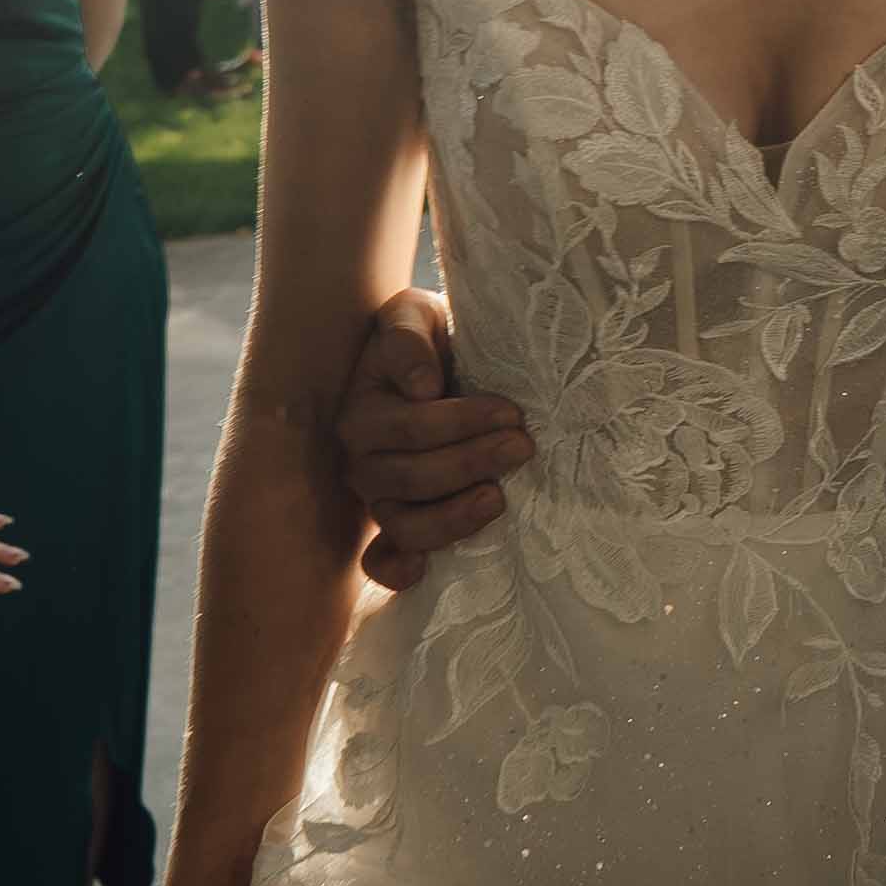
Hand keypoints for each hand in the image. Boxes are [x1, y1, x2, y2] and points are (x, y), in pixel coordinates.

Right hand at [340, 289, 524, 594]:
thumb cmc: (429, 339)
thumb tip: (420, 385)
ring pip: (405, 524)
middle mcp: (362, 461)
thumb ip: (408, 338)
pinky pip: (380, 563)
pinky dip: (399, 571)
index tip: (512, 411)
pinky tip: (425, 570)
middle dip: (472, 462)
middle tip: (523, 446)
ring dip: (454, 518)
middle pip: (412, 477)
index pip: (410, 428)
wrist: (440, 363)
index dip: (461, 423)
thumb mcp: (414, 315)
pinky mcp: (394, 528)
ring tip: (499, 498)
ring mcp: (377, 499)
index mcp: (363, 412)